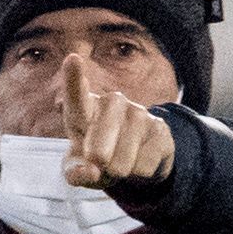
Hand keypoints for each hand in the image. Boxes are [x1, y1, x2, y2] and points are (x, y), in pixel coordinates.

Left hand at [61, 52, 174, 191]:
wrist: (134, 161)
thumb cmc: (96, 160)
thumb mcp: (78, 169)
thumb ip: (75, 173)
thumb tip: (91, 171)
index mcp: (85, 109)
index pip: (77, 96)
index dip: (74, 79)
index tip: (72, 59)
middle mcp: (112, 103)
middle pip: (98, 151)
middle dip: (98, 169)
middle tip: (100, 164)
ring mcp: (138, 112)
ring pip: (122, 162)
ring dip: (119, 172)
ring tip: (120, 163)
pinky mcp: (160, 127)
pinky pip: (143, 166)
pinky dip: (138, 174)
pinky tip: (139, 160)